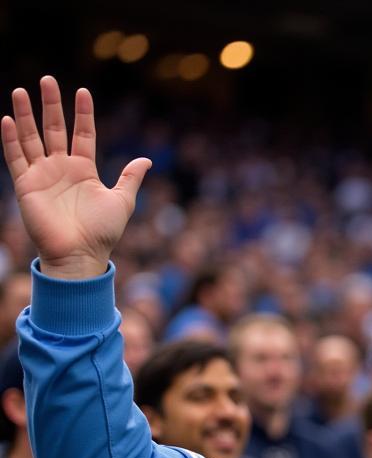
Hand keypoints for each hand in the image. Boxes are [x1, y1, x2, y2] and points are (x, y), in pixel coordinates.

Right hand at [1, 76, 150, 278]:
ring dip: (25, 115)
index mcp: (84, 170)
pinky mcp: (26, 185)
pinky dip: (11, 139)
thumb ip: (130, 178)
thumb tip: (147, 159)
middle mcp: (61, 168)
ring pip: (31, 138)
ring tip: (20, 91)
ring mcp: (42, 175)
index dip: (82, 113)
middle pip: (53, 129)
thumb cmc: (103, 232)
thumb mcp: (122, 201)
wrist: (81, 254)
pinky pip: (15, 158)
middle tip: (47, 80)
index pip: (82, 134)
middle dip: (50, 105)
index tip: (82, 91)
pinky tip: (7, 119)